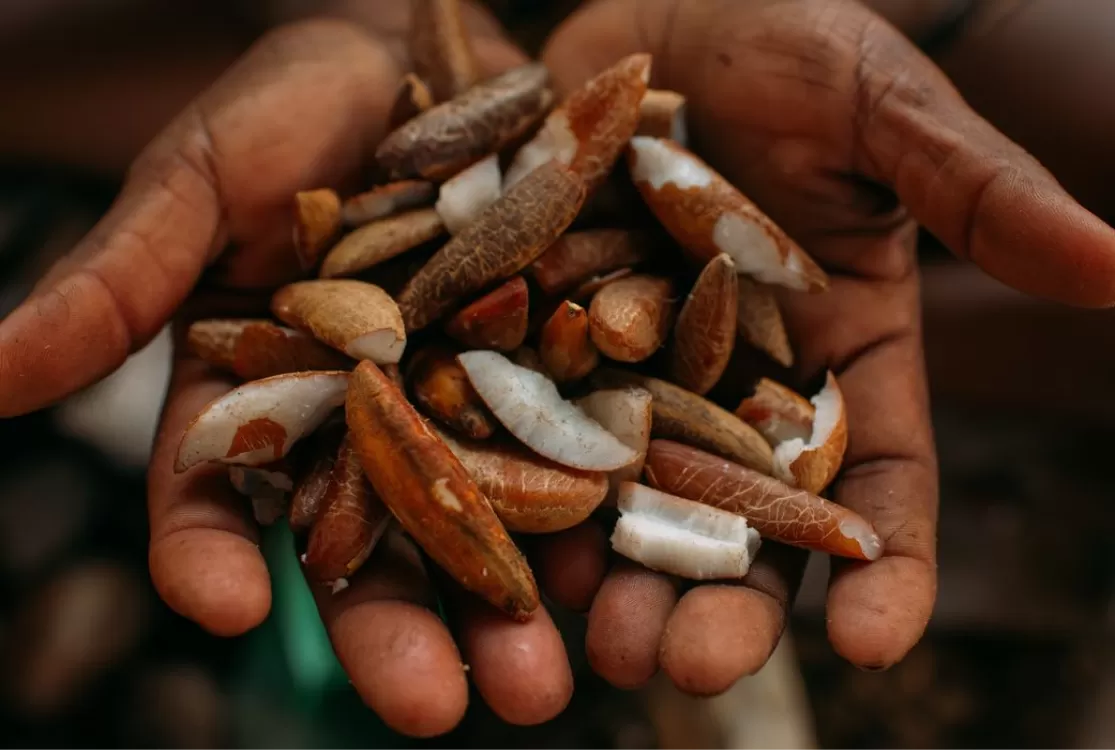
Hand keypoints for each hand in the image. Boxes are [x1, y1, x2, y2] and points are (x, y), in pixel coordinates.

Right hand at [0, 8, 578, 736]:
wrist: (410, 55)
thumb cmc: (282, 112)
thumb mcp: (193, 189)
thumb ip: (115, 284)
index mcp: (261, 402)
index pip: (218, 502)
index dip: (211, 557)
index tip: (224, 609)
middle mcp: (364, 426)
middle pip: (372, 545)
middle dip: (401, 630)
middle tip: (435, 711)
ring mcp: (464, 402)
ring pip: (486, 522)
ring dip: (515, 605)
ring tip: (546, 685)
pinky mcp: (551, 365)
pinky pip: (577, 443)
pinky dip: (600, 506)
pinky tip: (628, 565)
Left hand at [532, 0, 1114, 693]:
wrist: (651, 13)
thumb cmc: (781, 40)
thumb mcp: (876, 107)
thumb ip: (975, 190)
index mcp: (839, 351)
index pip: (878, 479)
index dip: (886, 567)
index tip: (874, 646)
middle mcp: (736, 383)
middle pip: (741, 519)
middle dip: (724, 600)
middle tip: (690, 669)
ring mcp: (635, 370)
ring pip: (631, 500)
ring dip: (614, 577)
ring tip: (598, 645)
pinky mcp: (543, 337)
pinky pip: (529, 423)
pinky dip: (518, 483)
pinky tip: (504, 541)